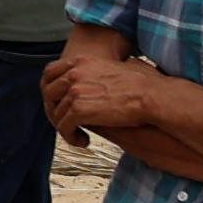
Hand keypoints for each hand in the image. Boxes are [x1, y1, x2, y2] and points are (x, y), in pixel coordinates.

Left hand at [42, 50, 161, 137]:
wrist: (153, 97)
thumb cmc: (146, 85)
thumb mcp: (117, 67)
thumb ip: (99, 71)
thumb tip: (98, 77)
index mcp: (81, 61)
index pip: (50, 72)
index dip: (51, 89)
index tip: (58, 102)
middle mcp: (74, 74)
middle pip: (48, 93)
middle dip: (55, 110)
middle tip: (67, 122)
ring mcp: (74, 91)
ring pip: (56, 113)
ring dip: (65, 127)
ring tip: (78, 135)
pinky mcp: (78, 110)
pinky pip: (64, 127)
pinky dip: (70, 137)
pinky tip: (83, 141)